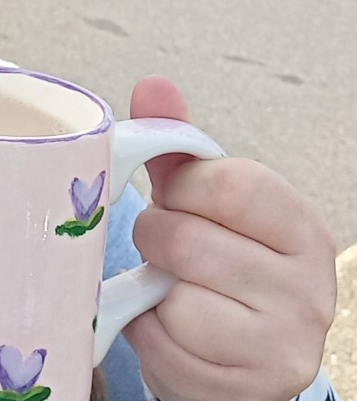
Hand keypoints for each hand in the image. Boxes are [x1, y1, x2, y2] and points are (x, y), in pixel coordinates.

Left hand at [122, 76, 336, 400]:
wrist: (230, 349)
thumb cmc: (214, 261)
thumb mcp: (201, 196)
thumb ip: (177, 143)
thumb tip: (153, 87)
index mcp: (299, 226)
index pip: (228, 184)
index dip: (181, 187)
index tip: (175, 195)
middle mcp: (308, 288)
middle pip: (188, 241)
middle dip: (155, 239)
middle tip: (163, 246)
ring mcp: (284, 345)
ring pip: (178, 300)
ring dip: (153, 290)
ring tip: (169, 285)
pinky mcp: (248, 388)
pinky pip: (166, 347)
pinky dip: (149, 333)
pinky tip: (168, 325)